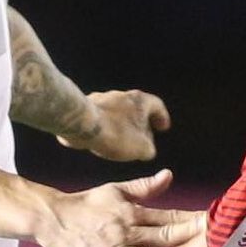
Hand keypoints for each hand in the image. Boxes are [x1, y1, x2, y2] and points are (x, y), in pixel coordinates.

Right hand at [34, 170, 201, 246]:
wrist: (52, 219)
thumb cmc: (86, 204)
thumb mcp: (115, 190)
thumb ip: (144, 187)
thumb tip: (169, 175)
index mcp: (131, 213)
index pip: (167, 217)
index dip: (190, 220)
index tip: (212, 223)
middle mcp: (124, 233)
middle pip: (161, 236)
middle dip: (187, 237)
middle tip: (212, 240)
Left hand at [56, 88, 171, 161]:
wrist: (83, 125)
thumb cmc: (116, 134)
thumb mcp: (141, 148)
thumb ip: (149, 149)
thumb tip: (147, 151)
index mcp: (139, 100)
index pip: (157, 105)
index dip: (162, 117)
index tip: (162, 128)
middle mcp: (122, 95)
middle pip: (136, 108)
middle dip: (141, 123)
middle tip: (143, 138)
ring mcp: (103, 99)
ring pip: (117, 112)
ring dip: (122, 124)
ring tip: (122, 140)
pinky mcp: (87, 107)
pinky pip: (102, 117)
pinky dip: (107, 126)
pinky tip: (104, 139)